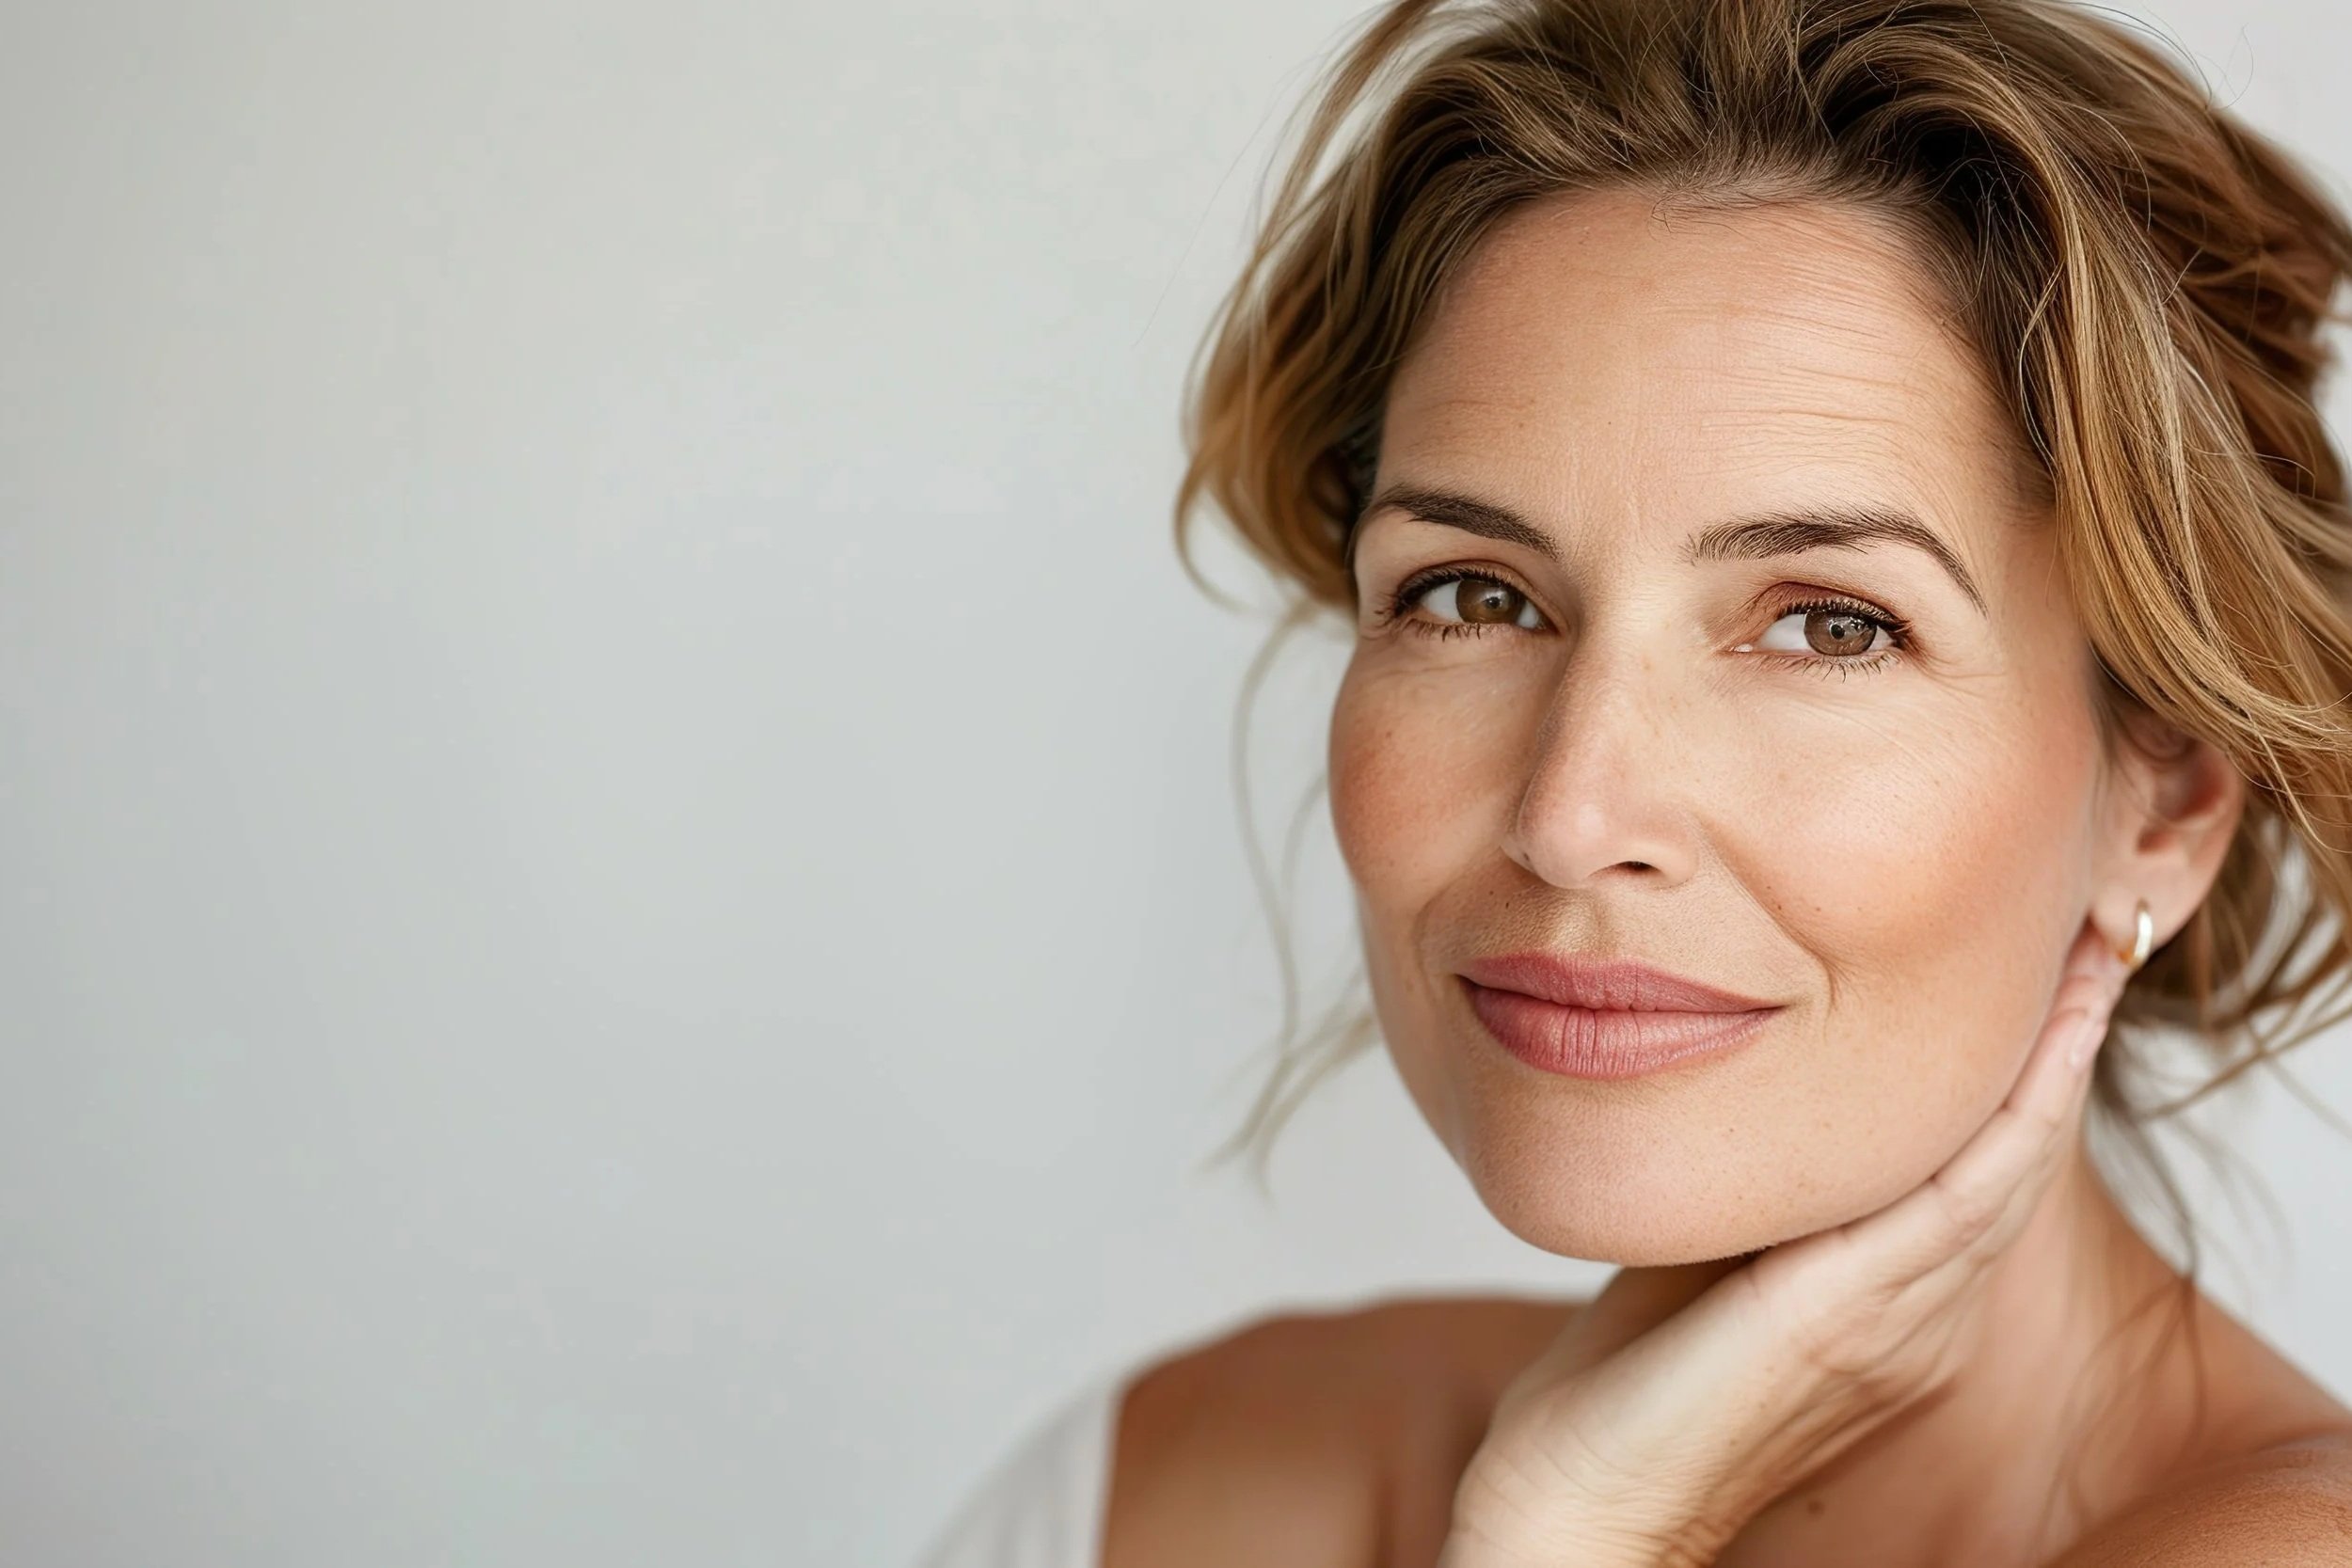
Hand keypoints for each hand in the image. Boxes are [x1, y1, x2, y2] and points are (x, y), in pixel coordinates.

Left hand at [1437, 917, 2136, 1567]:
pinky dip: (2012, 1118)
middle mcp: (1915, 1316)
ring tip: (2082, 967)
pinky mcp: (1853, 1317)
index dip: (2010, 1071)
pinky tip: (2037, 1048)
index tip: (2026, 974)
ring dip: (2052, 1062)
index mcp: (1885, 1305)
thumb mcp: (1711, 1247)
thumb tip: (1737, 1071)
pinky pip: (1963, 1199)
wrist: (1582, 1499)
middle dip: (2052, 1046)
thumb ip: (1750, 1174)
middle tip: (2083, 944)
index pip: (1970, 1167)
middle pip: (2011, 1156)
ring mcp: (1897, 1323)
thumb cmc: (1626, 1387)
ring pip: (2006, 1167)